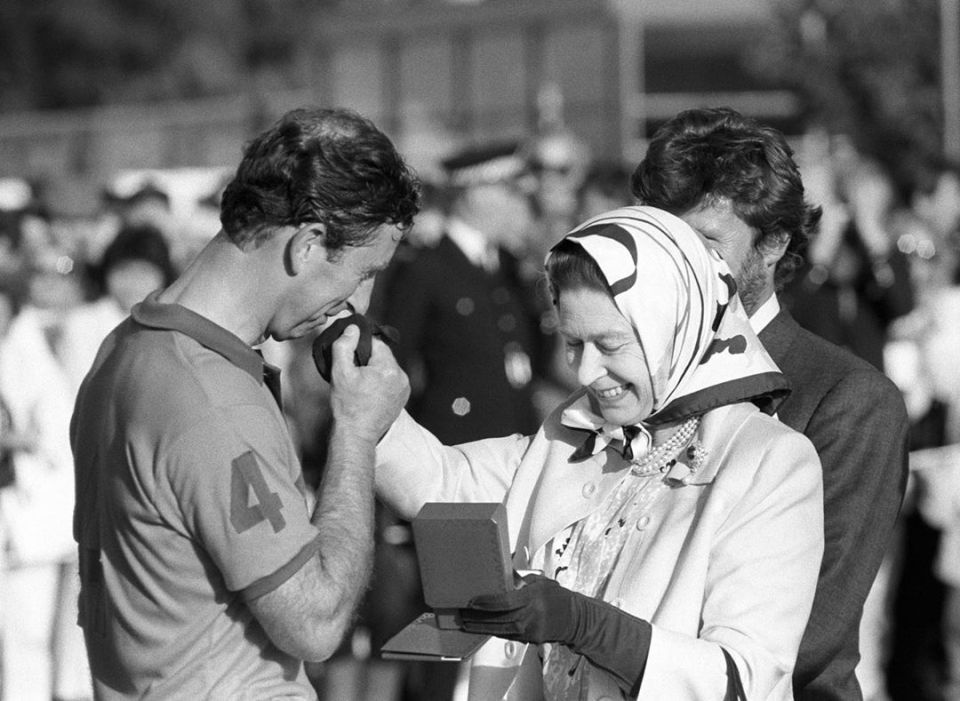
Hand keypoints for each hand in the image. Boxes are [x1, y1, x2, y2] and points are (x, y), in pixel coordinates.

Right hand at [329, 324, 409, 441]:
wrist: (357, 435)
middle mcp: (401, 377)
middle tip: (353, 372)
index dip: (361, 346)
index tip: (351, 357)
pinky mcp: (402, 398)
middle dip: (368, 360)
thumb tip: (353, 329)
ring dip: (375, 371)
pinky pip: (391, 381)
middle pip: (383, 356)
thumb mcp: (340, 372)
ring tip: (360, 384)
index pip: (377, 343)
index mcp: (389, 368)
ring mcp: (404, 389)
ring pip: (387, 369)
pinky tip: (369, 392)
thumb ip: (344, 346)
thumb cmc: (347, 405)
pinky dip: (381, 383)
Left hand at [458, 573, 578, 643]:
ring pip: (499, 630)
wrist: (575, 618)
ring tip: (466, 623)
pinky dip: (493, 631)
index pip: (503, 602)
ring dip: (480, 627)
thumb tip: (502, 572)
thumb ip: (520, 579)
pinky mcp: (529, 640)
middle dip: (477, 618)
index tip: (472, 602)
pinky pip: (507, 635)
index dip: (485, 603)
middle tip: (462, 614)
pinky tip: (482, 628)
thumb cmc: (557, 598)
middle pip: (497, 619)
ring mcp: (529, 630)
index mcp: (532, 598)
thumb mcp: (540, 582)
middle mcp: (530, 616)